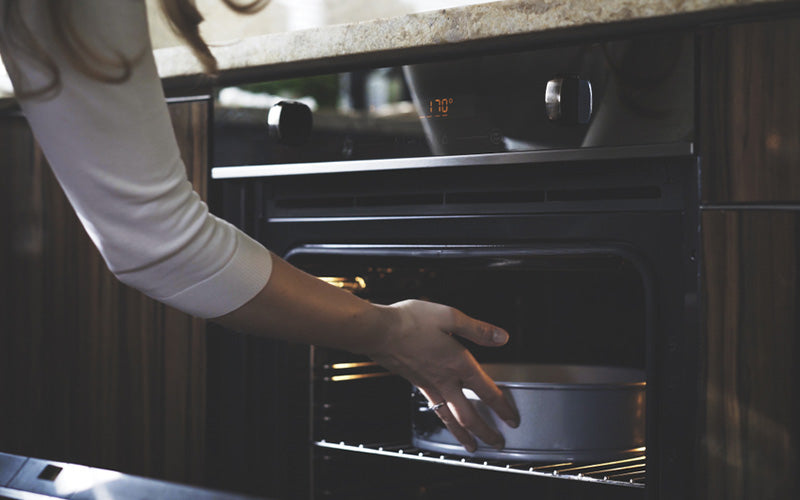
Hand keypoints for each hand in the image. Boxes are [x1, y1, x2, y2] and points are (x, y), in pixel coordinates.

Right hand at [366, 299, 519, 451]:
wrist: (377, 331)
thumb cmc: (410, 321)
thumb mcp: (450, 317)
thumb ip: (477, 330)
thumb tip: (502, 337)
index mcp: (457, 363)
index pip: (487, 391)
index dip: (502, 407)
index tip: (512, 419)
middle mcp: (444, 379)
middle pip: (469, 415)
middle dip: (485, 431)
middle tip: (497, 443)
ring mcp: (428, 384)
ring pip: (449, 417)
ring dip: (463, 434)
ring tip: (471, 446)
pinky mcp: (415, 382)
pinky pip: (434, 408)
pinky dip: (443, 419)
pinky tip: (444, 418)